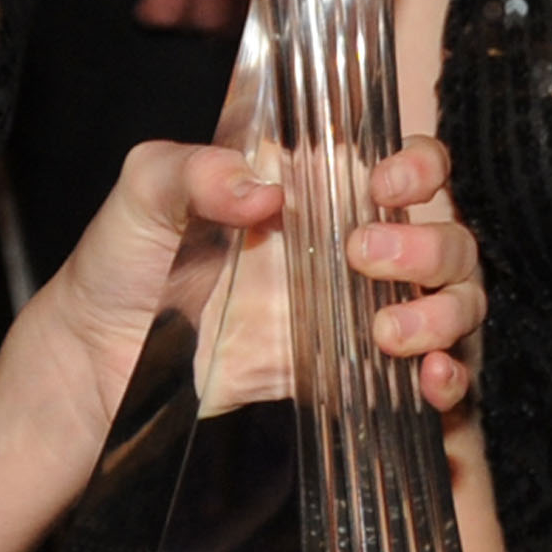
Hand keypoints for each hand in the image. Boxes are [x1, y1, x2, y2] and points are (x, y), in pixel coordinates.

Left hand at [36, 132, 483, 444]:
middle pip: (447, 235)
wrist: (98, 362)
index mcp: (318, 191)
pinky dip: (449, 380)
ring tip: (389, 333)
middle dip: (430, 247)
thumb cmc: (123, 259)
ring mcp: (357, 315)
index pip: (409, 164)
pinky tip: (429, 386)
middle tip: (364, 259)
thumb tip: (258, 189)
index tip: (384, 186)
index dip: (419, 167)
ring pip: (453, 302)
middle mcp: (352, 247)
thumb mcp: (144, 192)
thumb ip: (191, 171)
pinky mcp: (349, 377)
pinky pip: (429, 379)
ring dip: (444, 314)